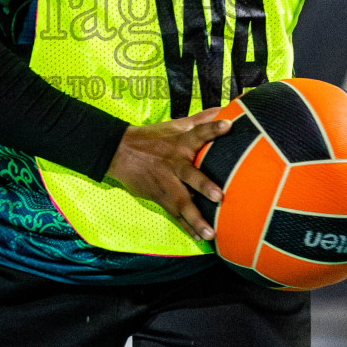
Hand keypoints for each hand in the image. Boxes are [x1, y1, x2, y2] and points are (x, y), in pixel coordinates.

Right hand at [105, 107, 229, 240]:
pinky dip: (186, 226)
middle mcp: (174, 163)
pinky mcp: (160, 197)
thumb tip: (222, 109)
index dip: (212, 128)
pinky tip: (199, 238)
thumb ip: (200, 120)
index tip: (228, 125)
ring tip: (210, 233)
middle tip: (219, 196)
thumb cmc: (152, 138)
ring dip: (196, 219)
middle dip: (204, 186)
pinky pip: (175, 214)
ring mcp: (166, 183)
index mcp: (180, 143)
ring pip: (182, 202)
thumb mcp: (174, 126)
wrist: (119, 152)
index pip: (198, 132)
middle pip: (190, 175)